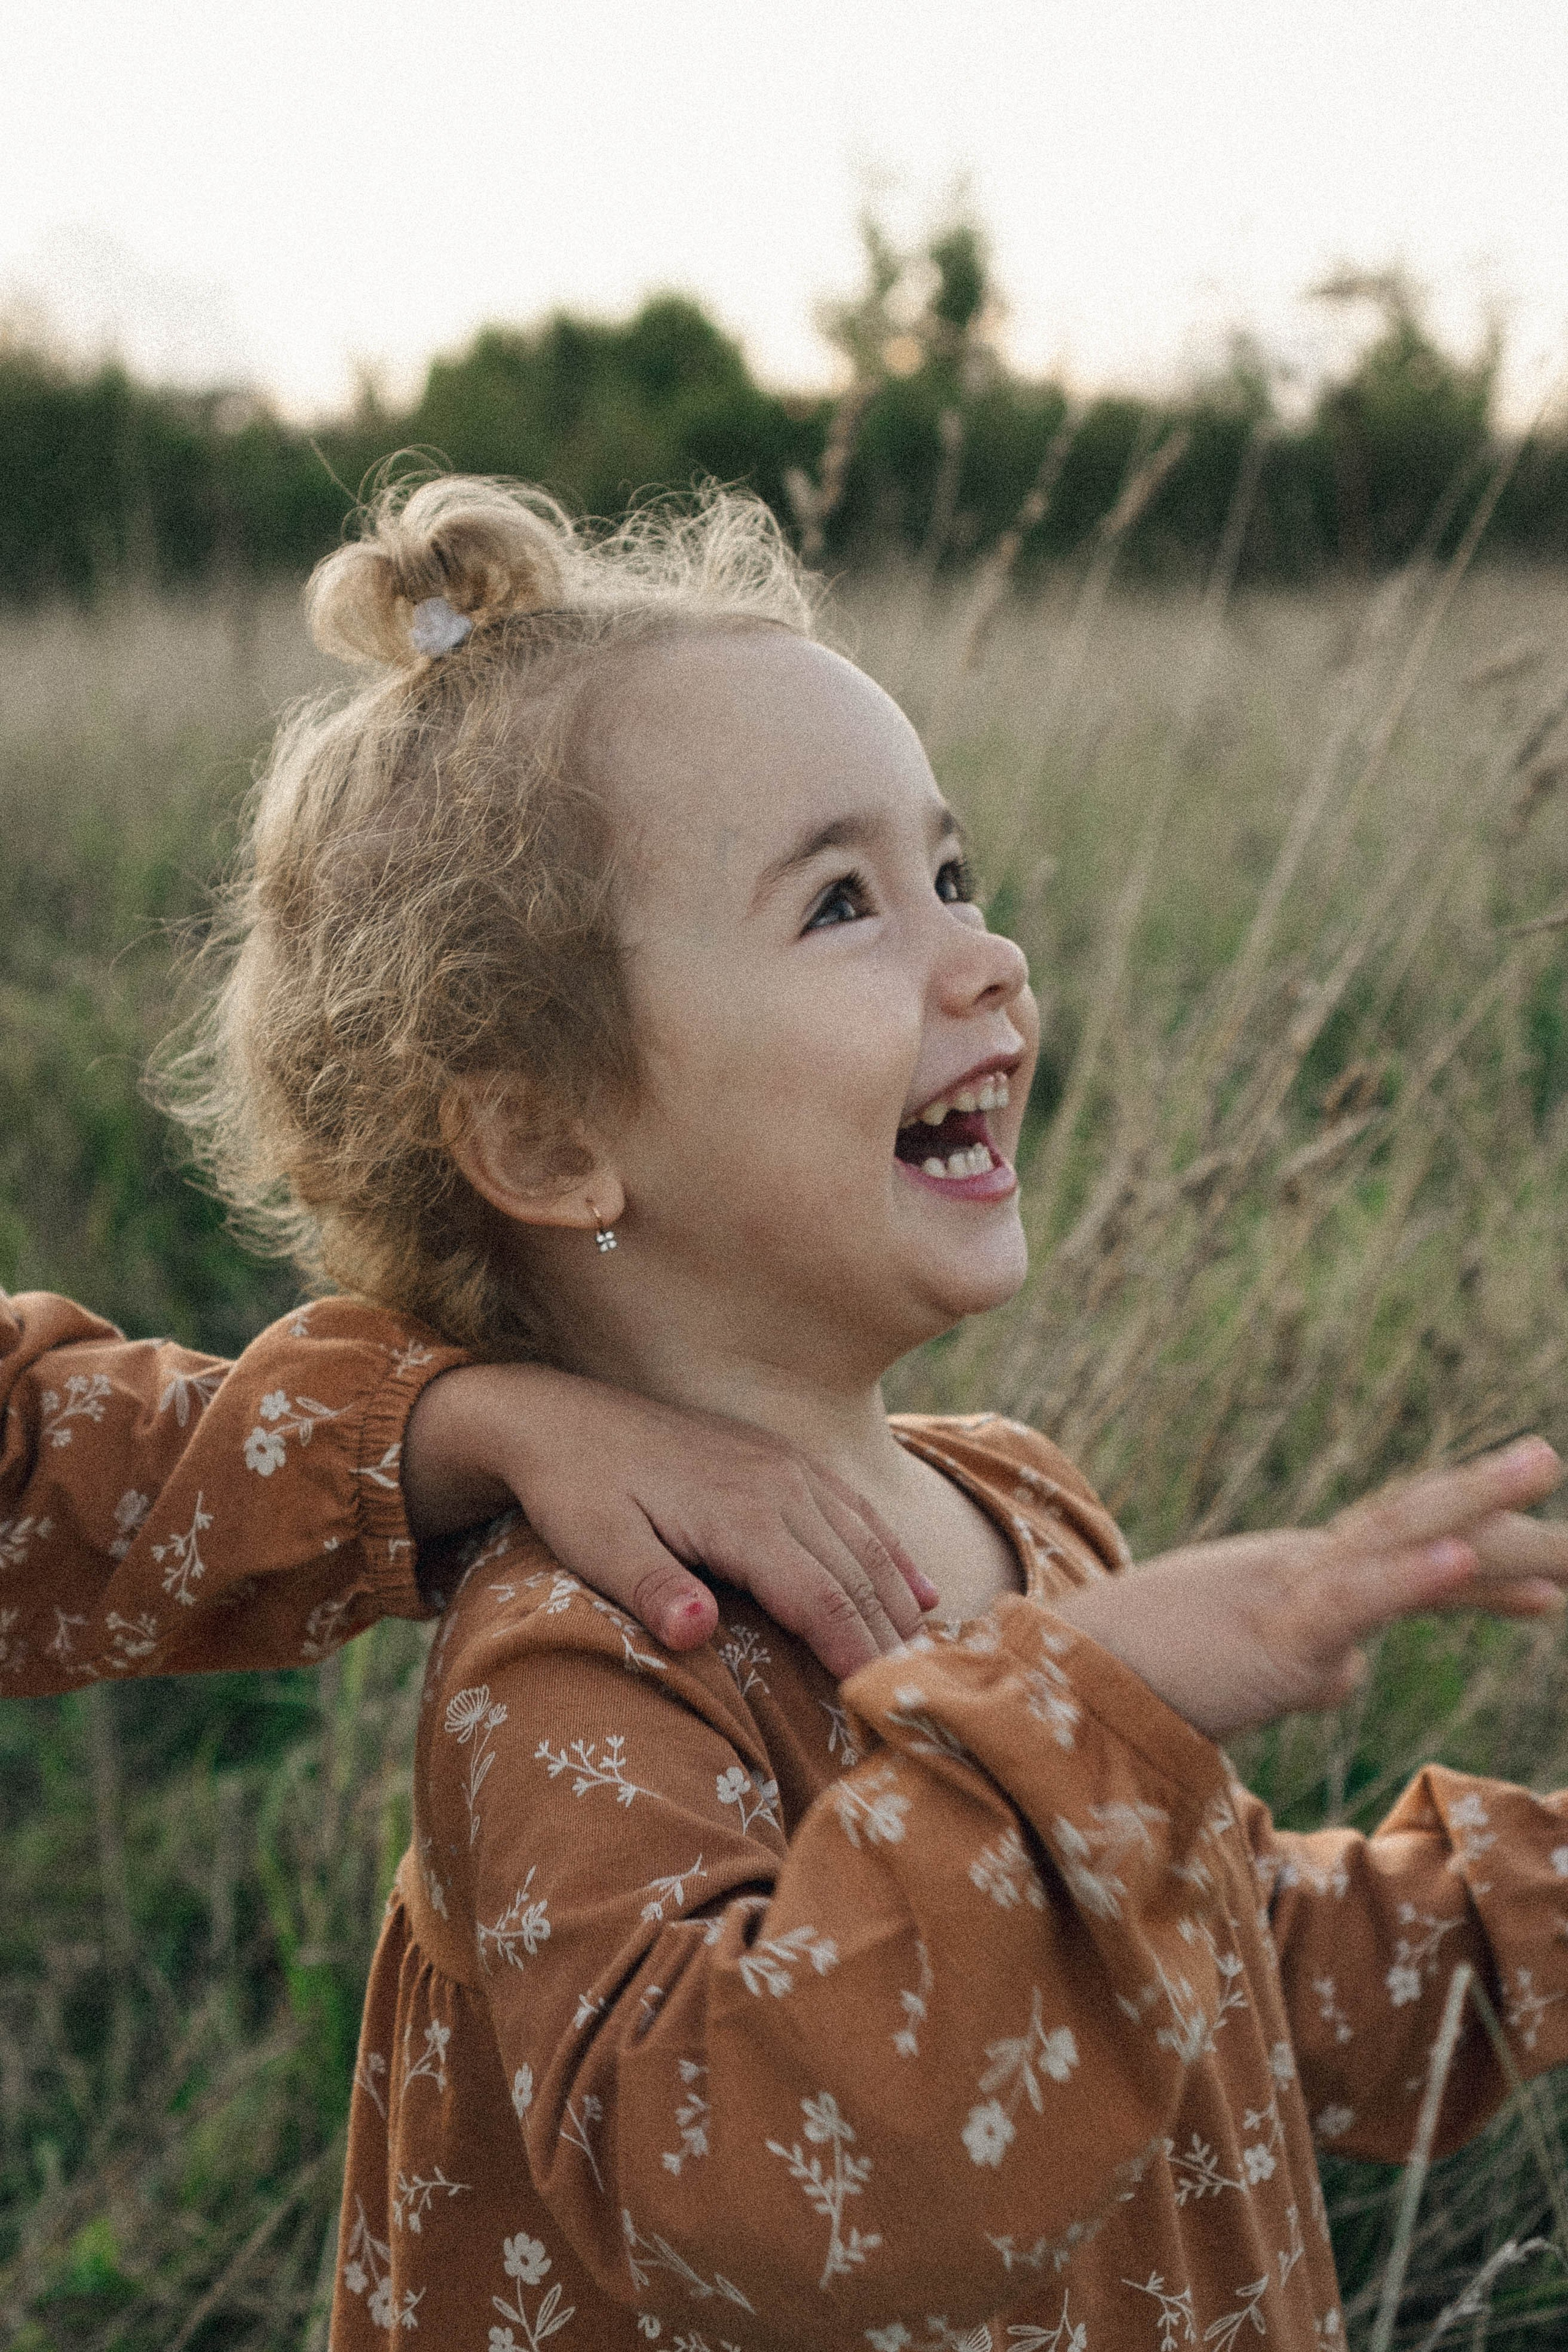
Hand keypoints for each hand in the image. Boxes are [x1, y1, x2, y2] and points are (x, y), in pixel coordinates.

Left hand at [402, 1364, 936, 1675]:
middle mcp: (779, 1484)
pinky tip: (918, 1591)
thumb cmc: (574, 1492)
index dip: (856, 1653)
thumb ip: (652, 1588)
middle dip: (891, 1640)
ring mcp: (785, 1467)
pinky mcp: (780, 1460)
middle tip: (923, 1705)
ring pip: (866, 1542)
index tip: (883, 1705)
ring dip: (901, 1602)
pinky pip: (853, 1511)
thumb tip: (699, 1631)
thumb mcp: (597, 1545)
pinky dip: (890, 1554)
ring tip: (928, 1664)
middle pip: (856, 1573)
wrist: (560, 1418)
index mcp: (740, 1513)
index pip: (820, 1596)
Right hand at [1052, 1438, 1567, 1741]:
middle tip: (1551, 1461)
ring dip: (1477, 1507)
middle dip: (1498, 1508)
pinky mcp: (1268, 1637)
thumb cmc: (1134, 1678)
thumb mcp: (1240, 1678)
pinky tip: (1460, 1553)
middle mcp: (1296, 1570)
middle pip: (1413, 1526)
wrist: (1052, 1680)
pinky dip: (1409, 1572)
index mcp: (1295, 1582)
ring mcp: (1284, 1596)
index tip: (1553, 1578)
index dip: (1481, 1553)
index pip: (1401, 1553)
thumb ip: (1302, 1668)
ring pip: (1394, 1541)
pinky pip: (1350, 1600)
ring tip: (1542, 1459)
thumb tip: (1349, 1677)